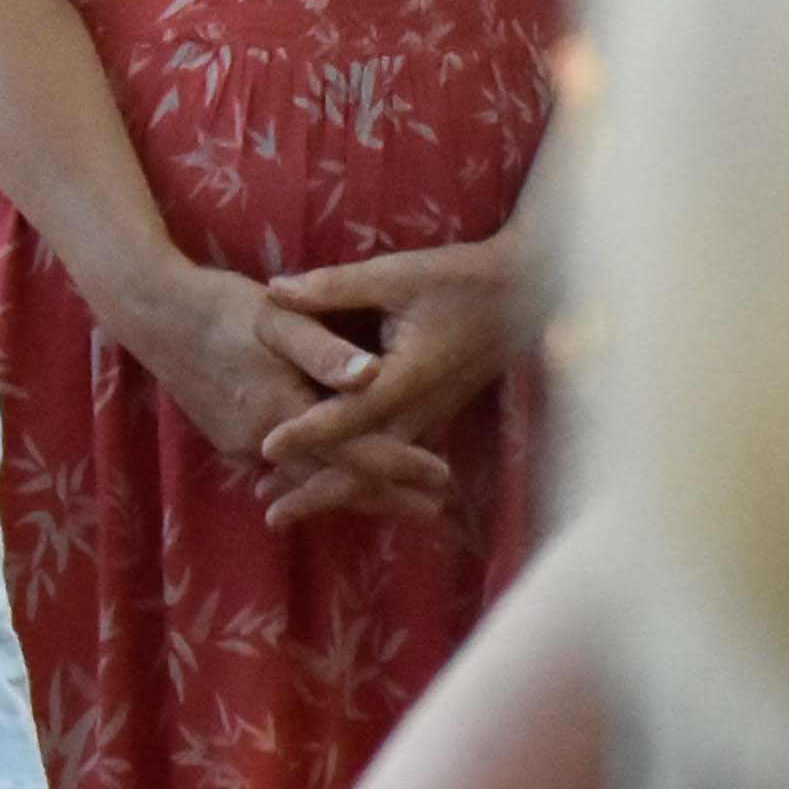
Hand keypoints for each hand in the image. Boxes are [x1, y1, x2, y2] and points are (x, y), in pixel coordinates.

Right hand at [107, 261, 454, 522]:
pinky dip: (315, 475)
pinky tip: (333, 474)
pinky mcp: (226, 439)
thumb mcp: (277, 317)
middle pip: (334, 480)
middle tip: (432, 510)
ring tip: (393, 501)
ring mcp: (240, 444)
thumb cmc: (220, 306)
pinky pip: (281, 467)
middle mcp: (262, 440)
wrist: (150, 312)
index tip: (442, 481)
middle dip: (384, 497)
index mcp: (283, 409)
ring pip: (306, 479)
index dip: (401, 469)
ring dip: (350, 491)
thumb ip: (325, 350)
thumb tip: (374, 376)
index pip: (354, 453)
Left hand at [255, 238, 520, 524]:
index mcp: (408, 376)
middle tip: (269, 513)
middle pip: (366, 465)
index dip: (309, 433)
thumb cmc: (457, 279)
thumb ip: (333, 287)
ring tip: (283, 507)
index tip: (266, 449)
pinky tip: (324, 483)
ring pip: (379, 470)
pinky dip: (360, 477)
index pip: (351, 415)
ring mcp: (430, 418)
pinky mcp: (432, 416)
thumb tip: (273, 291)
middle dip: (318, 491)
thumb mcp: (394, 274)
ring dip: (335, 490)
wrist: (522, 294)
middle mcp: (421, 409)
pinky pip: (393, 458)